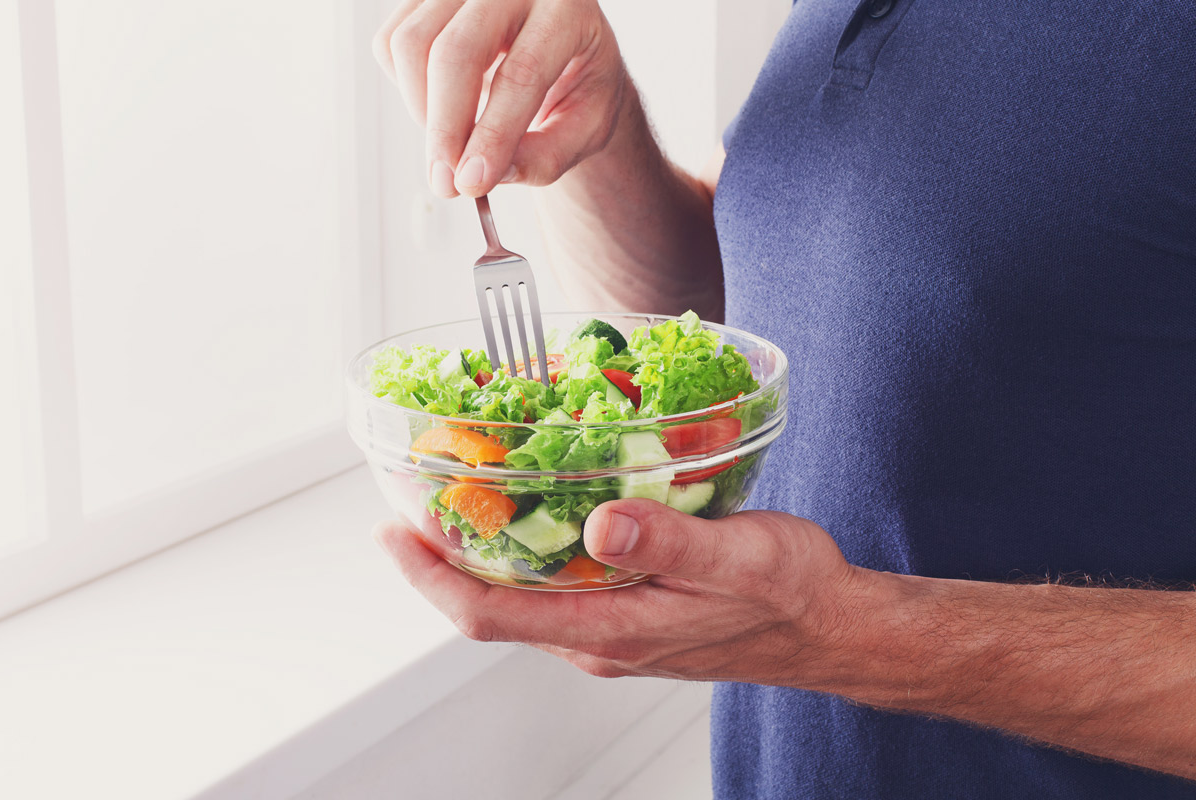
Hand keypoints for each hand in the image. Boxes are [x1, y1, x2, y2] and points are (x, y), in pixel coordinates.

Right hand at [373, 0, 628, 197]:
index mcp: (568, 10)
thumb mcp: (584, 129)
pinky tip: (440, 106)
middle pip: (456, 52)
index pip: (522, 72)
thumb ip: (543, 157)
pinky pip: (392, 43)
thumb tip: (484, 177)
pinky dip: (407, 89)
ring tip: (451, 144)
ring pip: (412, 44)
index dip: (492, 134)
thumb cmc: (578, 86)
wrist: (565, 49)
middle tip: (445, 182)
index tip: (470, 183)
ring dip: (422, 110)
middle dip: (445, 127)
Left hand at [374, 499, 861, 682]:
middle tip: (411, 496)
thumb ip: (668, 542)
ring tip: (455, 497)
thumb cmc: (789, 596)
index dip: (429, 574)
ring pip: (521, 596)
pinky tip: (532, 511)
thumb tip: (602, 523)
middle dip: (441, 557)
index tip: (392, 531)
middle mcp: (598, 638)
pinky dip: (527, 552)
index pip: (489, 614)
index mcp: (611, 632)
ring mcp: (611, 630)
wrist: (827, 626)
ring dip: (480, 553)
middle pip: (491, 604)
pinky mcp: (627, 613)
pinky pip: (556, 588)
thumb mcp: (737, 558)